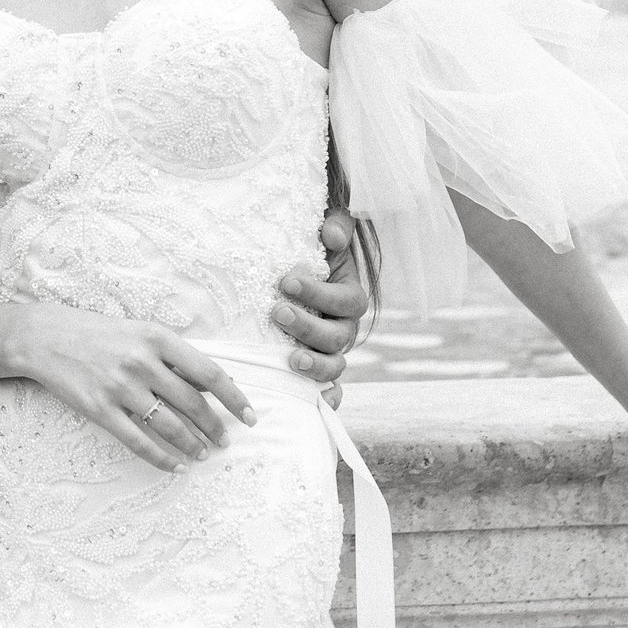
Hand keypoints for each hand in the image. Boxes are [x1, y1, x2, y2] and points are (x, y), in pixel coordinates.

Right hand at [5, 303, 257, 473]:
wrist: (45, 337)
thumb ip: (173, 357)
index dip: (234, 398)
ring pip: (169, 426)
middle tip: (225, 441)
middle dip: (215, 428)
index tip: (250, 416)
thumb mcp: (140, 332)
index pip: (209, 372)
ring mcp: (119, 387)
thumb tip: (212, 386)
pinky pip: (139, 441)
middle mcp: (141, 362)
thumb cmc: (99, 333)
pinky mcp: (100, 409)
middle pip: (193, 404)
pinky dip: (162, 458)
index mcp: (157, 338)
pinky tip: (175, 465)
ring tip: (203, 455)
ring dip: (192, 445)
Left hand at [271, 209, 369, 405]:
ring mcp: (332, 352)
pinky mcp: (317, 369)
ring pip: (333, 365)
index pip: (345, 301)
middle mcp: (344, 327)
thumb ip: (336, 225)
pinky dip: (328, 399)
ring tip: (290, 358)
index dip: (319, 295)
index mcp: (349, 296)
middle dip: (308, 327)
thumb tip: (331, 235)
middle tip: (278, 312)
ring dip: (314, 364)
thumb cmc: (311, 249)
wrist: (296, 273)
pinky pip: (330, 391)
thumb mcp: (328, 230)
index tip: (287, 282)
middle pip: (338, 337)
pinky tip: (318, 402)